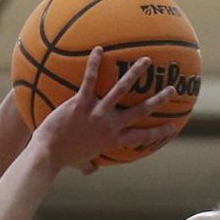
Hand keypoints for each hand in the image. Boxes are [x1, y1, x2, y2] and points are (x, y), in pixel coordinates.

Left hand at [30, 48, 178, 169]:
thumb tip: (91, 170)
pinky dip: (94, 64)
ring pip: (120, 90)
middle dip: (158, 100)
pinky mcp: (80, 104)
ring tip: (146, 60)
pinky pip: (89, 80)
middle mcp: (108, 126)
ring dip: (134, 74)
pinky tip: (98, 49)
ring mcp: (96, 113)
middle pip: (140, 111)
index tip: (173, 125)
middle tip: (172, 89)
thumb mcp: (80, 162)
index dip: (159, 132)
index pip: (141, 137)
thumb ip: (88, 164)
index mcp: (112, 141)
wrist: (46, 154)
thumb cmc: (62, 158)